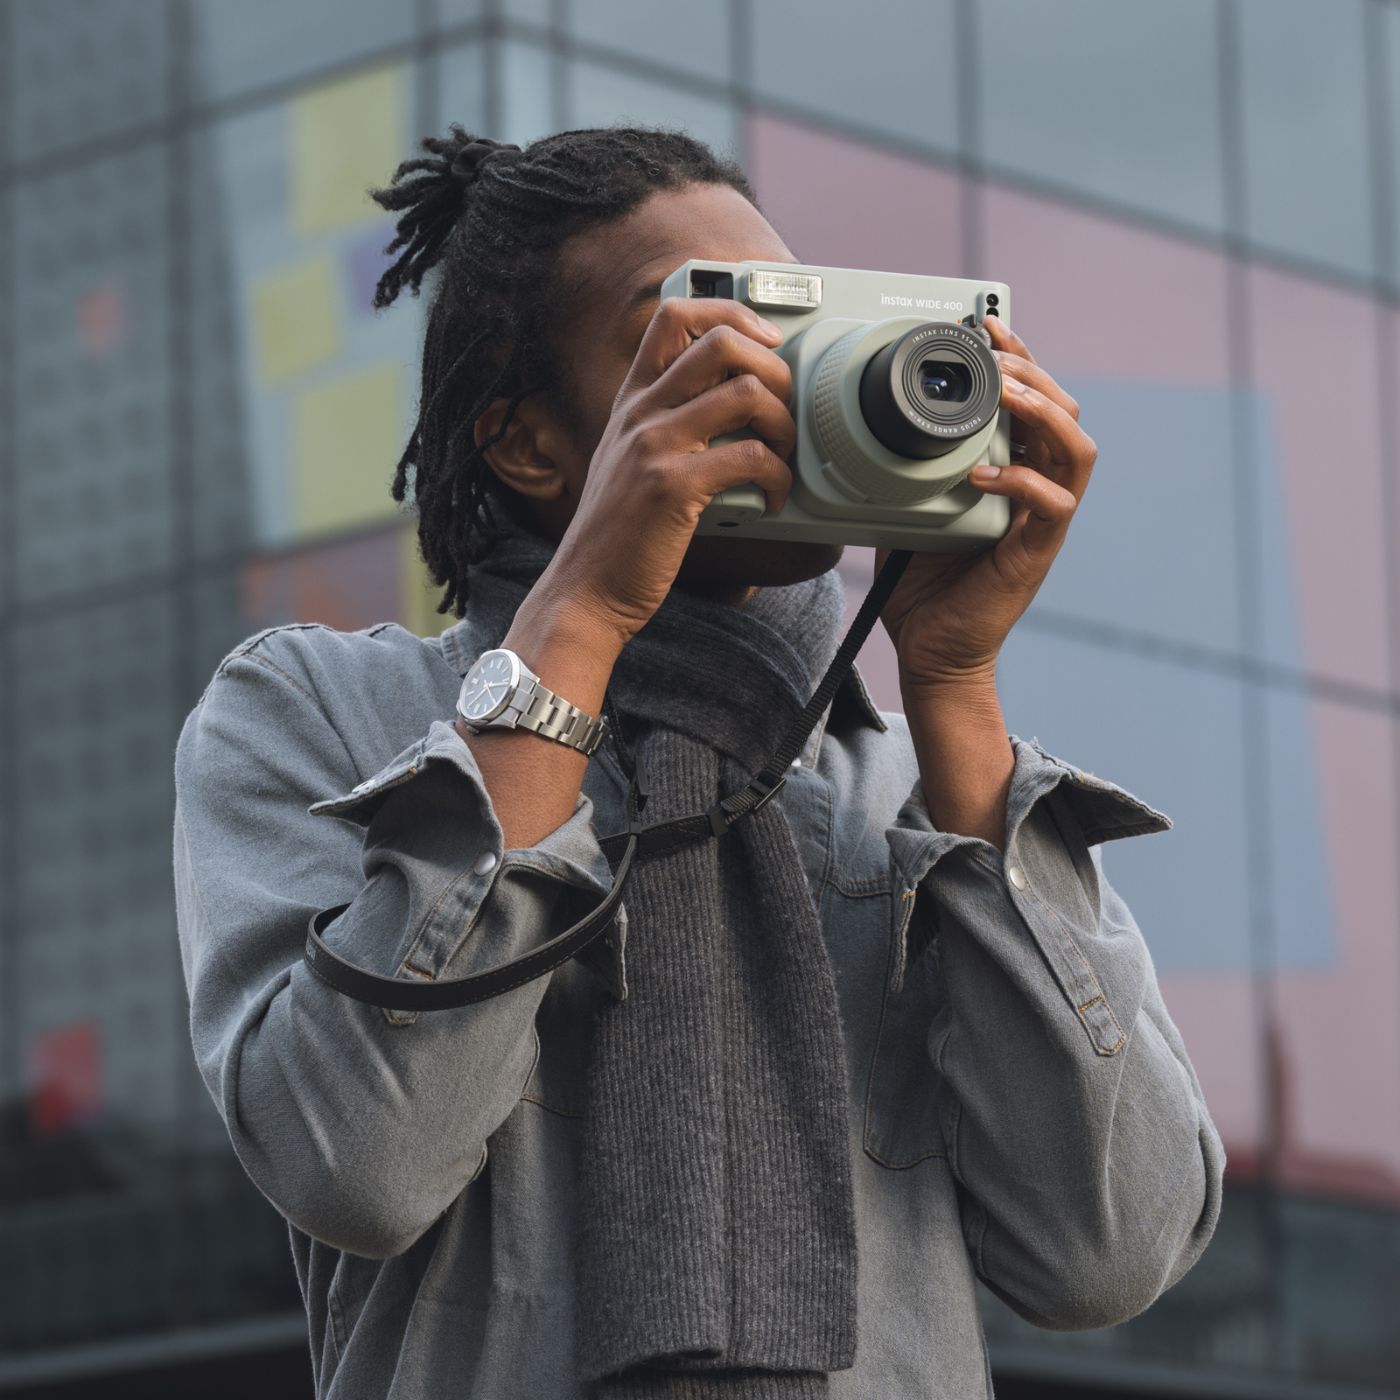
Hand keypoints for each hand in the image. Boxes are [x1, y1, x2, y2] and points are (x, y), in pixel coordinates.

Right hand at [542, 296, 795, 648]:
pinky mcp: (674, 486)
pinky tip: (772, 500)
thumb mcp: (626, 462)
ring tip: (783, 456)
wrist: (586, 589)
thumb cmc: (616, 535)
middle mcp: (641, 412)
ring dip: (784, 423)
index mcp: (632, 401)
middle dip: (773, 366)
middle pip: (720, 341)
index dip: (730, 313)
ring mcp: (655, 445)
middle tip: (785, 407)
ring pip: (746, 392)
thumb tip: (729, 407)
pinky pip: (750, 456)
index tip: (764, 342)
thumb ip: (663, 427)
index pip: (674, 315)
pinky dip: (777, 478)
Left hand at [876, 314, 1095, 689]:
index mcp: (1012, 472)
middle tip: (996, 350)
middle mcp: (1036, 489)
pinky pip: (1053, 504)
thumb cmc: (921, 584)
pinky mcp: (1037, 552)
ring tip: (1006, 391)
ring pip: (1074, 448)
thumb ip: (901, 467)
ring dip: (1042, 410)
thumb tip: (863, 423)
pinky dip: (1020, 479)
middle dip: (1033, 370)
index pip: (1031, 401)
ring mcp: (1043, 521)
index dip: (1017, 357)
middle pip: (1064, 411)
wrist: (931, 650)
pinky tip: (982, 472)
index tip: (985, 323)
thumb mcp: (904, 508)